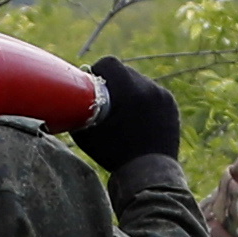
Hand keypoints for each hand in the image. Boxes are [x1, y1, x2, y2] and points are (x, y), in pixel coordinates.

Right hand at [75, 54, 181, 172]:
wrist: (148, 173)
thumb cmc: (113, 154)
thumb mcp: (86, 133)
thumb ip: (76, 111)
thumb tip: (66, 100)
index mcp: (128, 89)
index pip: (110, 63)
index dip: (98, 70)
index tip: (93, 84)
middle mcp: (148, 87)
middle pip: (126, 71)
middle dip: (115, 82)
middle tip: (107, 101)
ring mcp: (163, 96)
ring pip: (140, 82)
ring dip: (131, 90)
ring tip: (124, 112)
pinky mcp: (171, 104)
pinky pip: (153, 93)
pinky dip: (145, 100)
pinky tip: (138, 117)